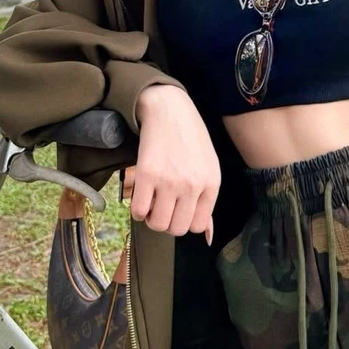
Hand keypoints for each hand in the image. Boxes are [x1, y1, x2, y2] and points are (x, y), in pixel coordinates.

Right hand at [128, 85, 219, 242]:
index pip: (197, 226)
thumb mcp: (209, 167)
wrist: (169, 110)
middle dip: (167, 222)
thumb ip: (206, 201)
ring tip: (152, 201)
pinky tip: (142, 196)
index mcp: (211, 184)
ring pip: (157, 224)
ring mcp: (169, 181)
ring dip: (151, 218)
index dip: (184, 220)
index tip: (178, 209)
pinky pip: (139, 211)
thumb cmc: (190, 139)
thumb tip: (207, 237)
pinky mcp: (147, 175)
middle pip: (176, 229)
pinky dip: (138, 210)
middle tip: (163, 206)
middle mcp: (192, 185)